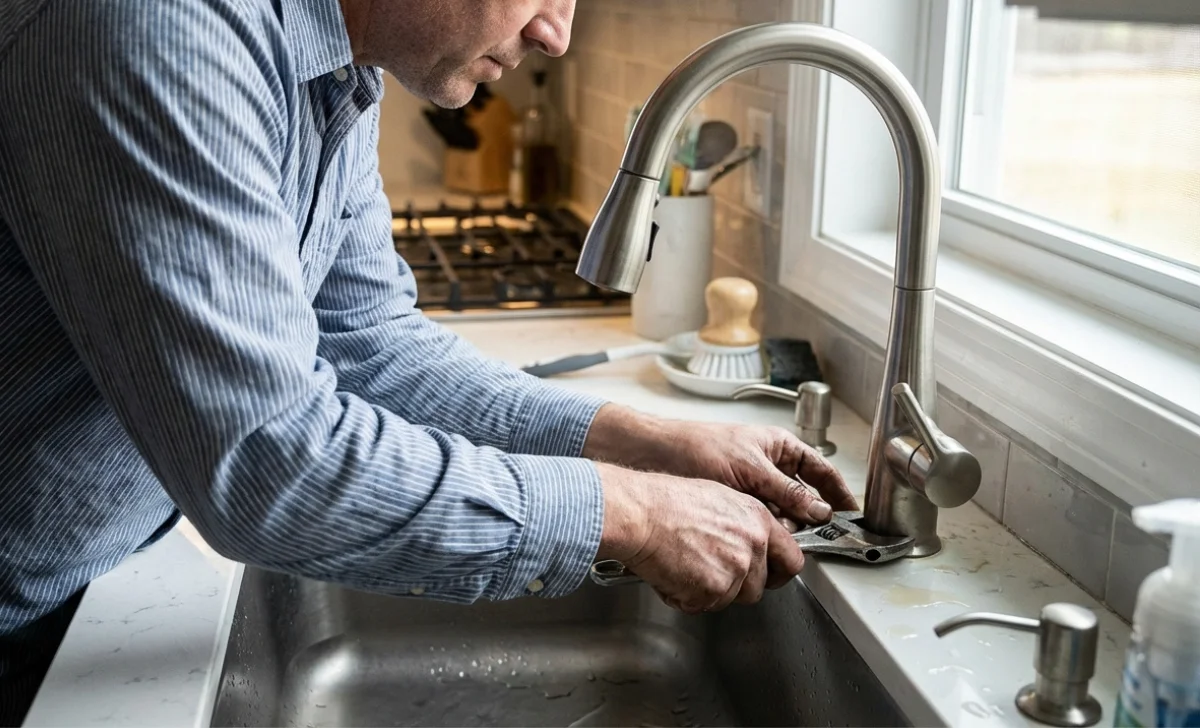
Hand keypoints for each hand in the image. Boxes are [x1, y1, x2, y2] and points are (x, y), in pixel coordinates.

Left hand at [585, 405, 856, 525]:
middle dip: (802, 518)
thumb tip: (817, 512)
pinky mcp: (736, 503)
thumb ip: (785, 491)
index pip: (821, 471)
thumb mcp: (749, 469)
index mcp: (780, 448)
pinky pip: (759, 521)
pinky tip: (752, 536)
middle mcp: (770, 467)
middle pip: (802, 499)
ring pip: (781, 514)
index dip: (838, 493)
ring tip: (768, 532)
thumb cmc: (698, 447)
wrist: (654, 455)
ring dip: (779, 527)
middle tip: (800, 533)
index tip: (851, 515)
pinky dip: (760, 530)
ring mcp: (753, 486)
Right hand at [595, 463, 804, 612]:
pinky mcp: (713, 590)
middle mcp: (753, 546)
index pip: (792, 559)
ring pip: (731, 599)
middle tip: (711, 572)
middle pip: (759, 587)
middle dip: (737, 586)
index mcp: (758, 520)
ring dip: (710, 592)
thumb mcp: (720, 498)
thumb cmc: (667, 501)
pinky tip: (673, 574)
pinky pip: (704, 606)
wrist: (641, 514)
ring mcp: (735, 571)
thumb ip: (744, 524)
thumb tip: (749, 542)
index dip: (780, 572)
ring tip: (686, 566)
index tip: (772, 576)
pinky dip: (687, 597)